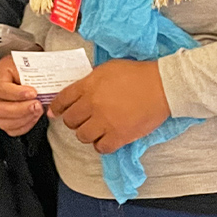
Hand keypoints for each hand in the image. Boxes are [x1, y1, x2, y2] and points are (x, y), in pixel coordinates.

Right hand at [0, 54, 43, 135]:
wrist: (25, 72)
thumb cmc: (24, 68)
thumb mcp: (25, 63)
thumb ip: (28, 73)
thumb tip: (33, 83)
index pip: (1, 89)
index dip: (17, 94)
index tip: (33, 92)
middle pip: (0, 109)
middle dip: (22, 110)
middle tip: (37, 104)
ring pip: (4, 122)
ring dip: (25, 118)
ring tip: (38, 110)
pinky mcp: (5, 119)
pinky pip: (11, 130)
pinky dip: (25, 126)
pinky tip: (34, 117)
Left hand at [50, 59, 170, 153]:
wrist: (161, 86)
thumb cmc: (137, 74)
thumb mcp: (108, 69)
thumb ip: (91, 80)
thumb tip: (80, 90)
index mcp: (89, 85)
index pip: (63, 99)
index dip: (57, 107)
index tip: (55, 112)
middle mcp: (93, 104)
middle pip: (70, 120)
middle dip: (73, 121)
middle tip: (82, 119)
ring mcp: (105, 122)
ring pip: (82, 136)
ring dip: (86, 133)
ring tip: (95, 129)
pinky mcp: (119, 136)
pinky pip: (100, 147)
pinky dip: (101, 144)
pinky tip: (106, 138)